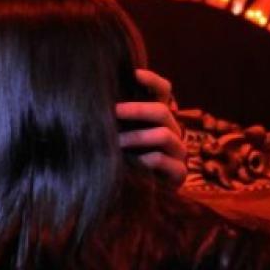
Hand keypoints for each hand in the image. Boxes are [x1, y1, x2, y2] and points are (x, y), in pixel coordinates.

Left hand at [116, 69, 186, 185]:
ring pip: (163, 135)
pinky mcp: (179, 173)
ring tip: (114, 143)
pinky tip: (129, 163)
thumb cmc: (122, 159)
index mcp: (158, 118)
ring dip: (135, 137)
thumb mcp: (117, 136)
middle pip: (162, 111)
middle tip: (112, 112)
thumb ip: (113, 119)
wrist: (135, 196)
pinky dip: (146, 160)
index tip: (133, 73)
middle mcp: (172, 130)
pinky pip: (165, 161)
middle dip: (136, 109)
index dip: (151, 80)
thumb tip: (90, 99)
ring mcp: (177, 152)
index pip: (163, 90)